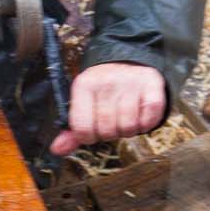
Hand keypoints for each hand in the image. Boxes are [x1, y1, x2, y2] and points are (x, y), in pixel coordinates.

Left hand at [50, 63, 166, 155]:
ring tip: (125, 118)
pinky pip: (149, 119)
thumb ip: (73, 128)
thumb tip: (58, 149)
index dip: (88, 137)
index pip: (82, 128)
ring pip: (128, 127)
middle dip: (109, 134)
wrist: (127, 61)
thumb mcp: (84, 103)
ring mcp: (130, 82)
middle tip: (111, 122)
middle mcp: (106, 81)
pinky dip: (146, 125)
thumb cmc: (102, 90)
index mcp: (84, 85)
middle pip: (106, 130)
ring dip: (128, 130)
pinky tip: (140, 116)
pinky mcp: (151, 84)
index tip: (93, 131)